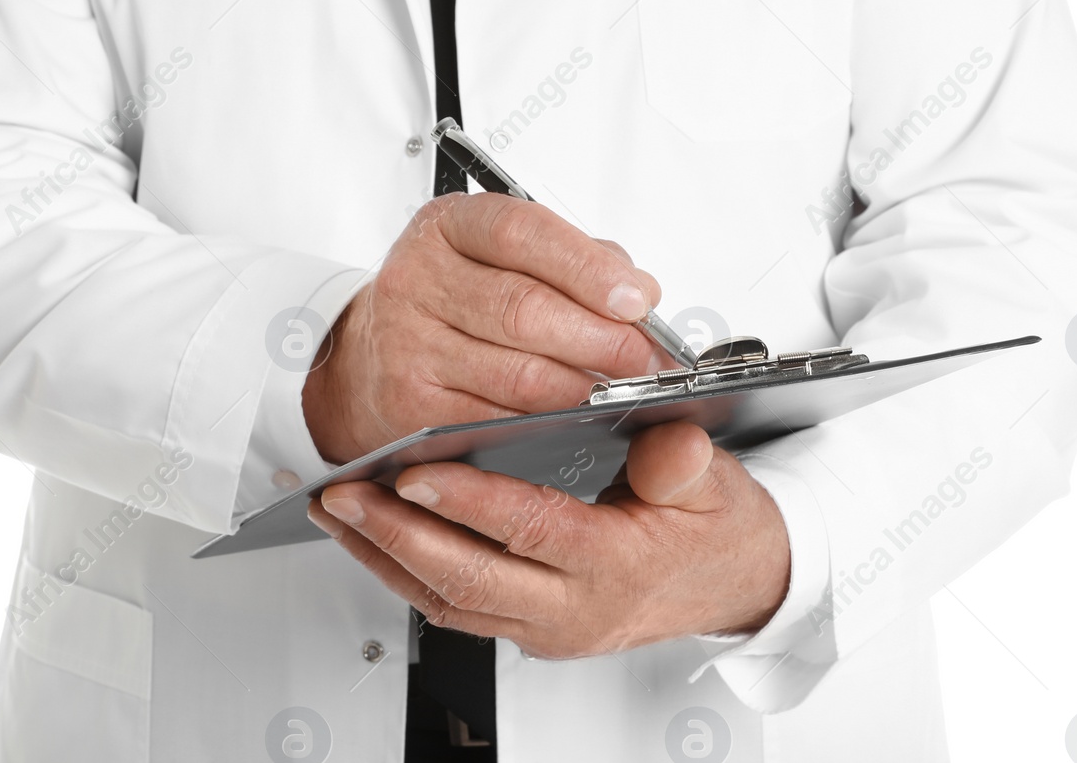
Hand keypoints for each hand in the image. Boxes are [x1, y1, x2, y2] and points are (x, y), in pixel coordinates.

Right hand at [302, 193, 664, 464]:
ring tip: (620, 390)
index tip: (635, 299)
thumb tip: (640, 292)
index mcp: (449, 226)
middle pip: (524, 309)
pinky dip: (547, 424)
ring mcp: (408, 344)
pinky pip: (496, 422)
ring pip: (517, 374)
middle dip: (600, 339)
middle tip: (645, 359)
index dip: (586, 268)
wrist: (368, 358)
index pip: (521, 233)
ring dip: (583, 387)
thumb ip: (576, 262)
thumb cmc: (452, 301)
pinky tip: (573, 419)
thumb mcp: (502, 257)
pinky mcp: (409, 405)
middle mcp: (418, 278)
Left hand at [306, 421, 790, 654]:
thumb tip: (667, 444)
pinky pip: (457, 610)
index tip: (415, 471)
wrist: (736, 585)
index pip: (531, 530)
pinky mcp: (532, 631)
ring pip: (450, 602)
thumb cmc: (717, 528)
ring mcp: (549, 628)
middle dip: (398, 536)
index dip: (469, 502)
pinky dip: (408, 576)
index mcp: (617, 564)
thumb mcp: (718, 483)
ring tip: (341, 513)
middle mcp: (575, 608)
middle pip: (470, 579)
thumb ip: (686, 462)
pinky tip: (377, 541)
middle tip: (347, 494)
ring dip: (387, 559)